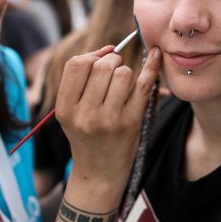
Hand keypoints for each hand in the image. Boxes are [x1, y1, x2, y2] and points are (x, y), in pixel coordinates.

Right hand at [55, 44, 160, 201]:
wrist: (98, 173)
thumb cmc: (87, 135)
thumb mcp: (72, 112)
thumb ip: (83, 80)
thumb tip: (109, 48)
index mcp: (65, 108)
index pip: (77, 64)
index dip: (92, 56)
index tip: (100, 59)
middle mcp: (84, 115)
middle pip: (102, 66)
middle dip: (112, 61)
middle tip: (115, 71)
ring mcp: (108, 120)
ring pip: (123, 73)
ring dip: (126, 72)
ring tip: (123, 84)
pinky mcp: (130, 124)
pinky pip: (144, 86)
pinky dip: (151, 68)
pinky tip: (155, 56)